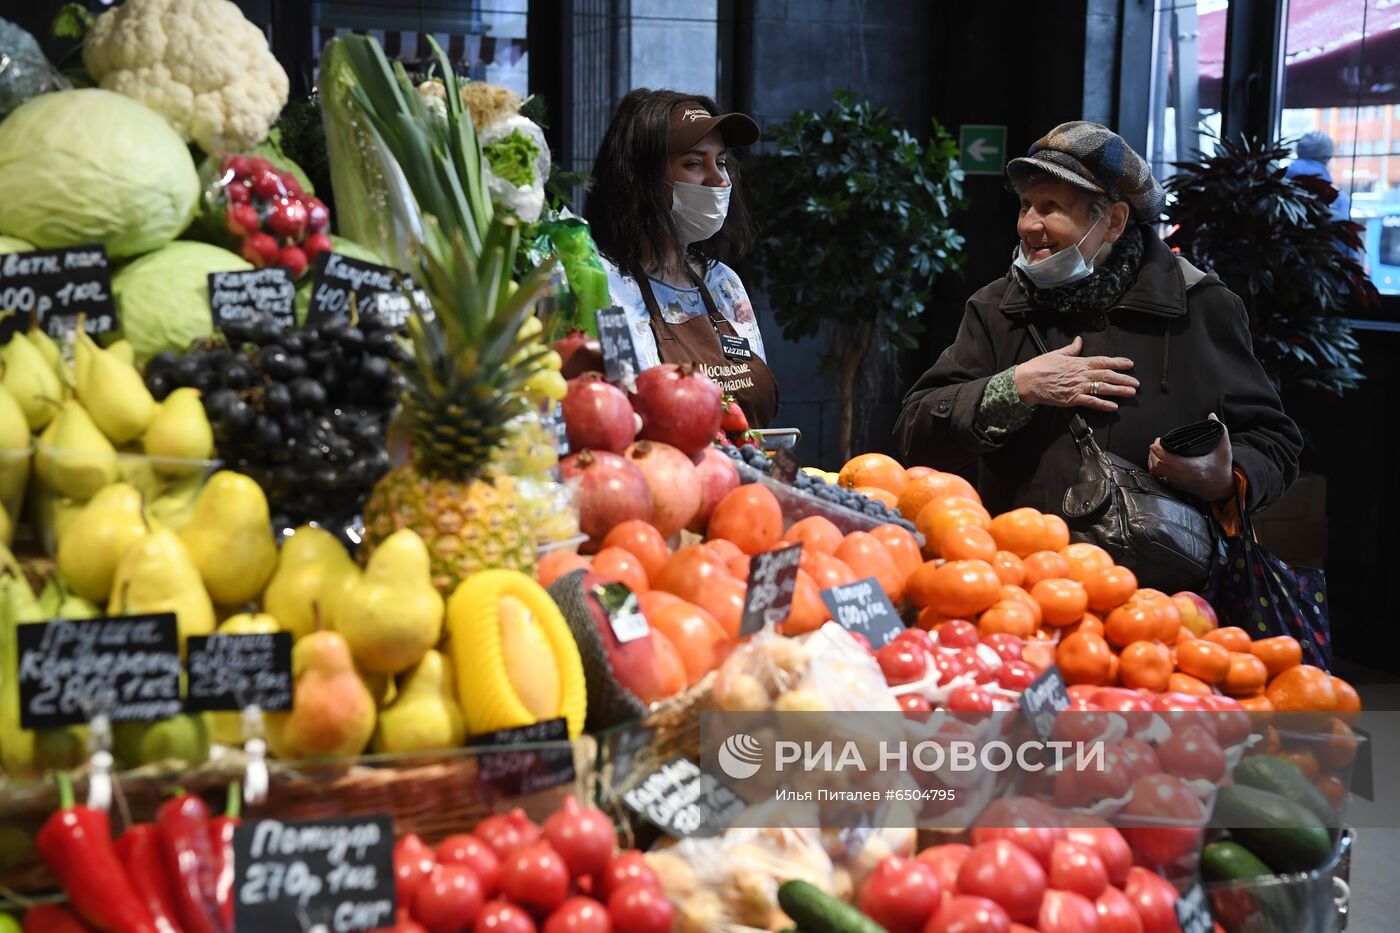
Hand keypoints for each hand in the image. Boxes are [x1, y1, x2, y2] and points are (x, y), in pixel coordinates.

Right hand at [1013, 336, 1138, 411]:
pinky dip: (1103, 404)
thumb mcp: (1057, 353)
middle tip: (1136, 383)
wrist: (1028, 381)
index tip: (1130, 364)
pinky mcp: (1072, 399)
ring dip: (1118, 391)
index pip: (1103, 361)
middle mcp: (1082, 374)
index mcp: (1079, 362)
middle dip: (1123, 379)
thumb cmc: (1040, 367)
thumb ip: (1071, 348)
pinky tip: (1113, 407)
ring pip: (1103, 388)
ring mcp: (1078, 387)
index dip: (1118, 362)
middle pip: (1107, 376)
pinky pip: (1091, 402)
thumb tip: (1079, 340)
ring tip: (1131, 393)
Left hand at [1148, 413, 1235, 500]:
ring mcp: (1177, 482)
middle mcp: (1183, 476)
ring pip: (1156, 472)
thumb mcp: (1224, 449)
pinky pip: (1158, 476)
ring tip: (1155, 449)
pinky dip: (1154, 467)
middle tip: (1157, 443)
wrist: (1220, 487)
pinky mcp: (1174, 485)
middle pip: (1159, 466)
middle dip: (1154, 454)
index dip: (1161, 452)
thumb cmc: (1221, 467)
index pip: (1172, 461)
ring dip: (1152, 460)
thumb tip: (1212, 415)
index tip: (1156, 443)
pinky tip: (1156, 458)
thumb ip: (1221, 431)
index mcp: (1194, 467)